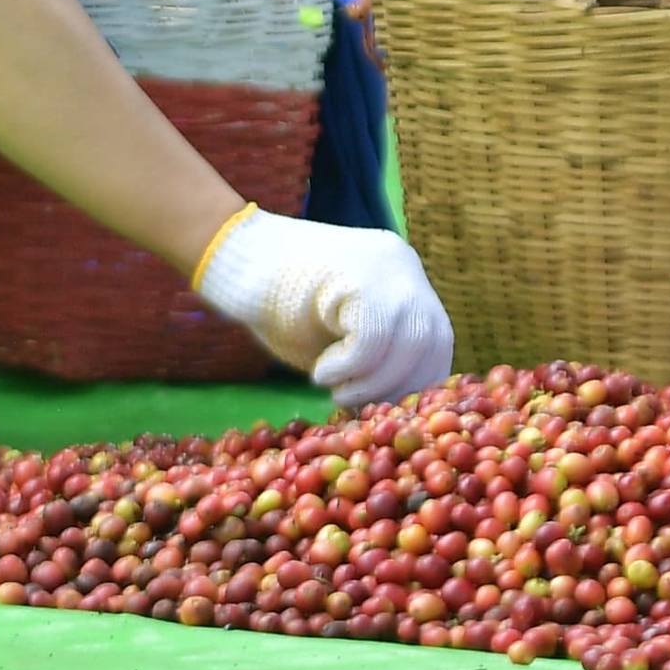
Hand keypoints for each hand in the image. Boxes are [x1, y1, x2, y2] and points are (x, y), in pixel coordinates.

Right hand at [191, 207, 457, 408]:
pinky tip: (320, 372)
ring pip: (411, 340)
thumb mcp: (339, 332)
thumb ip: (373, 357)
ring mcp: (383, 265)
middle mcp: (402, 264)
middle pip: (433, 338)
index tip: (389, 411)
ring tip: (336, 392)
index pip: (438, 336)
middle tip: (360, 407)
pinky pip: (373, 339)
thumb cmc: (279, 303)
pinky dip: (348, 368)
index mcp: (403, 276)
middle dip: (400, 386)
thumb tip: (396, 413)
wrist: (232, 257)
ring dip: (374, 382)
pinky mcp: (356, 276)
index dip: (418, 381)